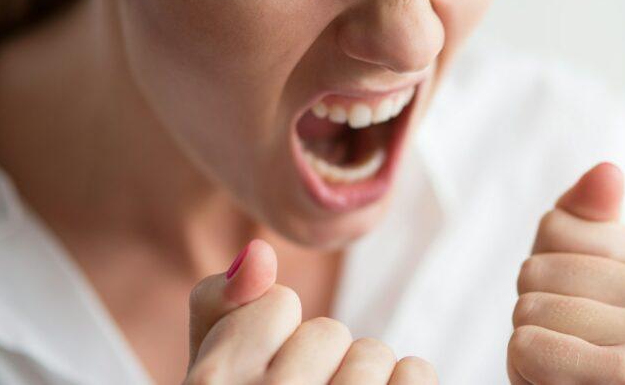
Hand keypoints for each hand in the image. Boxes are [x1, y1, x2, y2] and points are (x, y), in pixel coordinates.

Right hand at [184, 238, 437, 383]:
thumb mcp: (207, 374)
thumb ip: (217, 306)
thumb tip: (259, 252)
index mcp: (212, 384)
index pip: (278, 304)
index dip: (273, 342)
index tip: (259, 384)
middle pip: (328, 332)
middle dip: (318, 366)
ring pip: (373, 355)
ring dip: (361, 383)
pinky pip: (417, 373)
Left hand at [507, 163, 624, 384]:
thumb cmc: (584, 340)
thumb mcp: (579, 268)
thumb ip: (587, 217)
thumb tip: (607, 171)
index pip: (554, 227)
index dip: (544, 268)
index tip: (576, 303)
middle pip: (537, 270)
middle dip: (531, 308)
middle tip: (564, 340)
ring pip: (528, 309)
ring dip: (528, 341)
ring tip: (563, 361)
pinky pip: (529, 347)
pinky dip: (524, 366)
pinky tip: (557, 379)